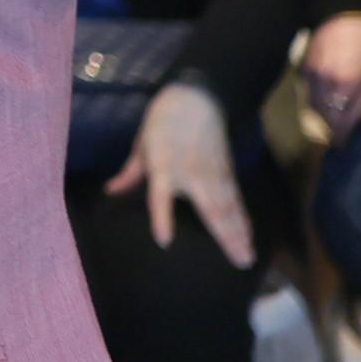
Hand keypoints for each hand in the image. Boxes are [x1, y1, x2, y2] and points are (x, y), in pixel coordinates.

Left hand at [107, 81, 253, 266]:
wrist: (197, 99)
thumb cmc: (163, 122)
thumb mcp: (141, 145)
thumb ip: (129, 173)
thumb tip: (110, 192)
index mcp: (163, 167)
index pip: (160, 197)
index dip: (162, 218)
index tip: (164, 241)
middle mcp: (191, 174)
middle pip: (211, 209)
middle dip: (226, 237)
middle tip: (239, 262)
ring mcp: (213, 173)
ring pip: (229, 207)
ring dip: (240, 232)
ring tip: (248, 256)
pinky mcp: (226, 171)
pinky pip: (236, 198)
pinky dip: (243, 217)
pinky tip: (249, 234)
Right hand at [309, 11, 360, 140]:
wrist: (344, 17)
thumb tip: (351, 120)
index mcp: (346, 86)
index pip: (339, 120)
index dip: (340, 135)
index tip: (340, 145)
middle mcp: (325, 83)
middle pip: (323, 115)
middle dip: (330, 128)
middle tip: (336, 138)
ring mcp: (312, 75)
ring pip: (313, 104)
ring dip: (321, 116)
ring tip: (330, 123)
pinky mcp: (305, 68)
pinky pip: (309, 91)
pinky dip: (315, 100)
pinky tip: (324, 101)